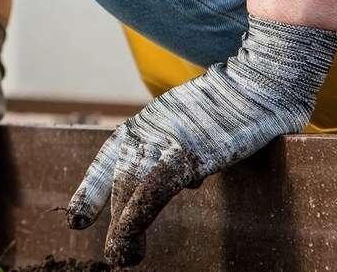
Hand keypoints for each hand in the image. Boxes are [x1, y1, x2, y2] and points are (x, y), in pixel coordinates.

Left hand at [66, 17, 336, 265]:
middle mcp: (151, 129)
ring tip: (121, 257)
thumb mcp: (200, 126)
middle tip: (115, 256)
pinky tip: (129, 236)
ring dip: (123, 225)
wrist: (262, 83)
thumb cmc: (236, 105)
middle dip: (111, 215)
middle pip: (121, 177)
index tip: (75, 219)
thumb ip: (185, 151)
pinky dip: (137, 213)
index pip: (110, 158)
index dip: (92, 189)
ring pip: (132, 185)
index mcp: (151, 123)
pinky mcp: (190, 152)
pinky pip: (154, 187)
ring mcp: (168, 140)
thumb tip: (187, 183)